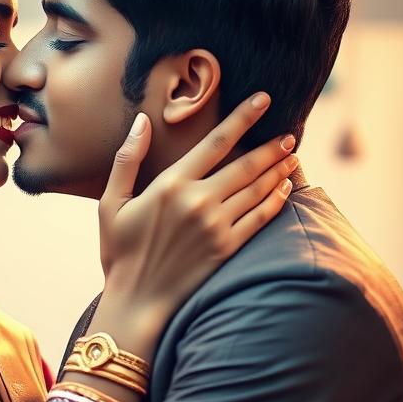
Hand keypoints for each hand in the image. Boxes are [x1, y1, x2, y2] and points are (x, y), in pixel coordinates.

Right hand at [95, 93, 295, 354]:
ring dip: (279, 169)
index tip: (264, 100)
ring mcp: (216, 226)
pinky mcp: (228, 248)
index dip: (243, 117)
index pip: (216, 142)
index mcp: (170, 185)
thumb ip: (127, 159)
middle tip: (291, 133)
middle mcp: (198, 202)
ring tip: (292, 157)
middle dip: (272, 145)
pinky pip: (260, 217)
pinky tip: (284, 189)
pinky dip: (276, 200)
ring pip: (258, 188)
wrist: (137, 301)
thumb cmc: (120, 253)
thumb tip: (141, 121)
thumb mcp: (110, 203)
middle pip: (246, 163)